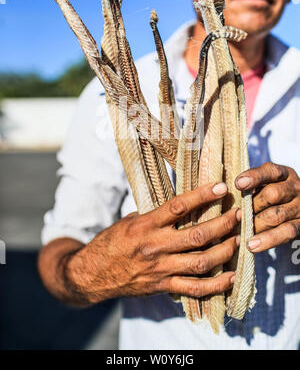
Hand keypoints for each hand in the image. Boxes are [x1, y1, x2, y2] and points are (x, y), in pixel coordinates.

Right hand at [66, 182, 240, 303]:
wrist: (93, 274)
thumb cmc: (112, 242)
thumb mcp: (129, 221)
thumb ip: (154, 215)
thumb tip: (179, 205)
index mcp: (145, 225)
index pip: (178, 206)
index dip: (202, 195)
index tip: (222, 186)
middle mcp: (155, 246)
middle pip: (198, 235)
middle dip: (223, 223)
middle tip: (238, 213)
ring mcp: (160, 268)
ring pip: (201, 261)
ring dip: (225, 251)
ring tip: (238, 240)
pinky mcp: (163, 286)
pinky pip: (194, 288)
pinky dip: (216, 284)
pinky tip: (230, 277)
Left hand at [236, 162, 299, 252]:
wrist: (296, 211)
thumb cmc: (271, 196)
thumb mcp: (266, 185)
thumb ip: (252, 186)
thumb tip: (223, 193)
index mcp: (284, 174)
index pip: (270, 171)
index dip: (254, 177)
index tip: (238, 184)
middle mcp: (295, 188)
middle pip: (273, 194)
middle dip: (252, 205)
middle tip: (237, 214)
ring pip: (276, 216)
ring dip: (255, 224)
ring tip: (240, 230)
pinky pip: (285, 232)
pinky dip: (267, 240)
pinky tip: (251, 245)